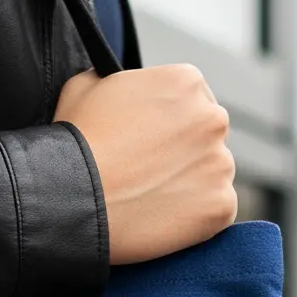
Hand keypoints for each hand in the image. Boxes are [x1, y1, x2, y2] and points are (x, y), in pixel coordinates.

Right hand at [55, 64, 237, 264]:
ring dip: (190, 183)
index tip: (151, 139)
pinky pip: (215, 210)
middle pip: (207, 135)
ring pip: (212, 173)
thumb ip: (115, 79)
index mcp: (186, 82)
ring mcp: (221, 164)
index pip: (190, 99)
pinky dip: (195, 216)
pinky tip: (161, 217)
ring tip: (149, 197)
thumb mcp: (86, 85)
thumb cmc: (76, 142)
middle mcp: (213, 118)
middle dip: (184, 150)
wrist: (75, 198)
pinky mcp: (222, 206)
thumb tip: (114, 85)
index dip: (168, 120)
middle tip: (150, 170)